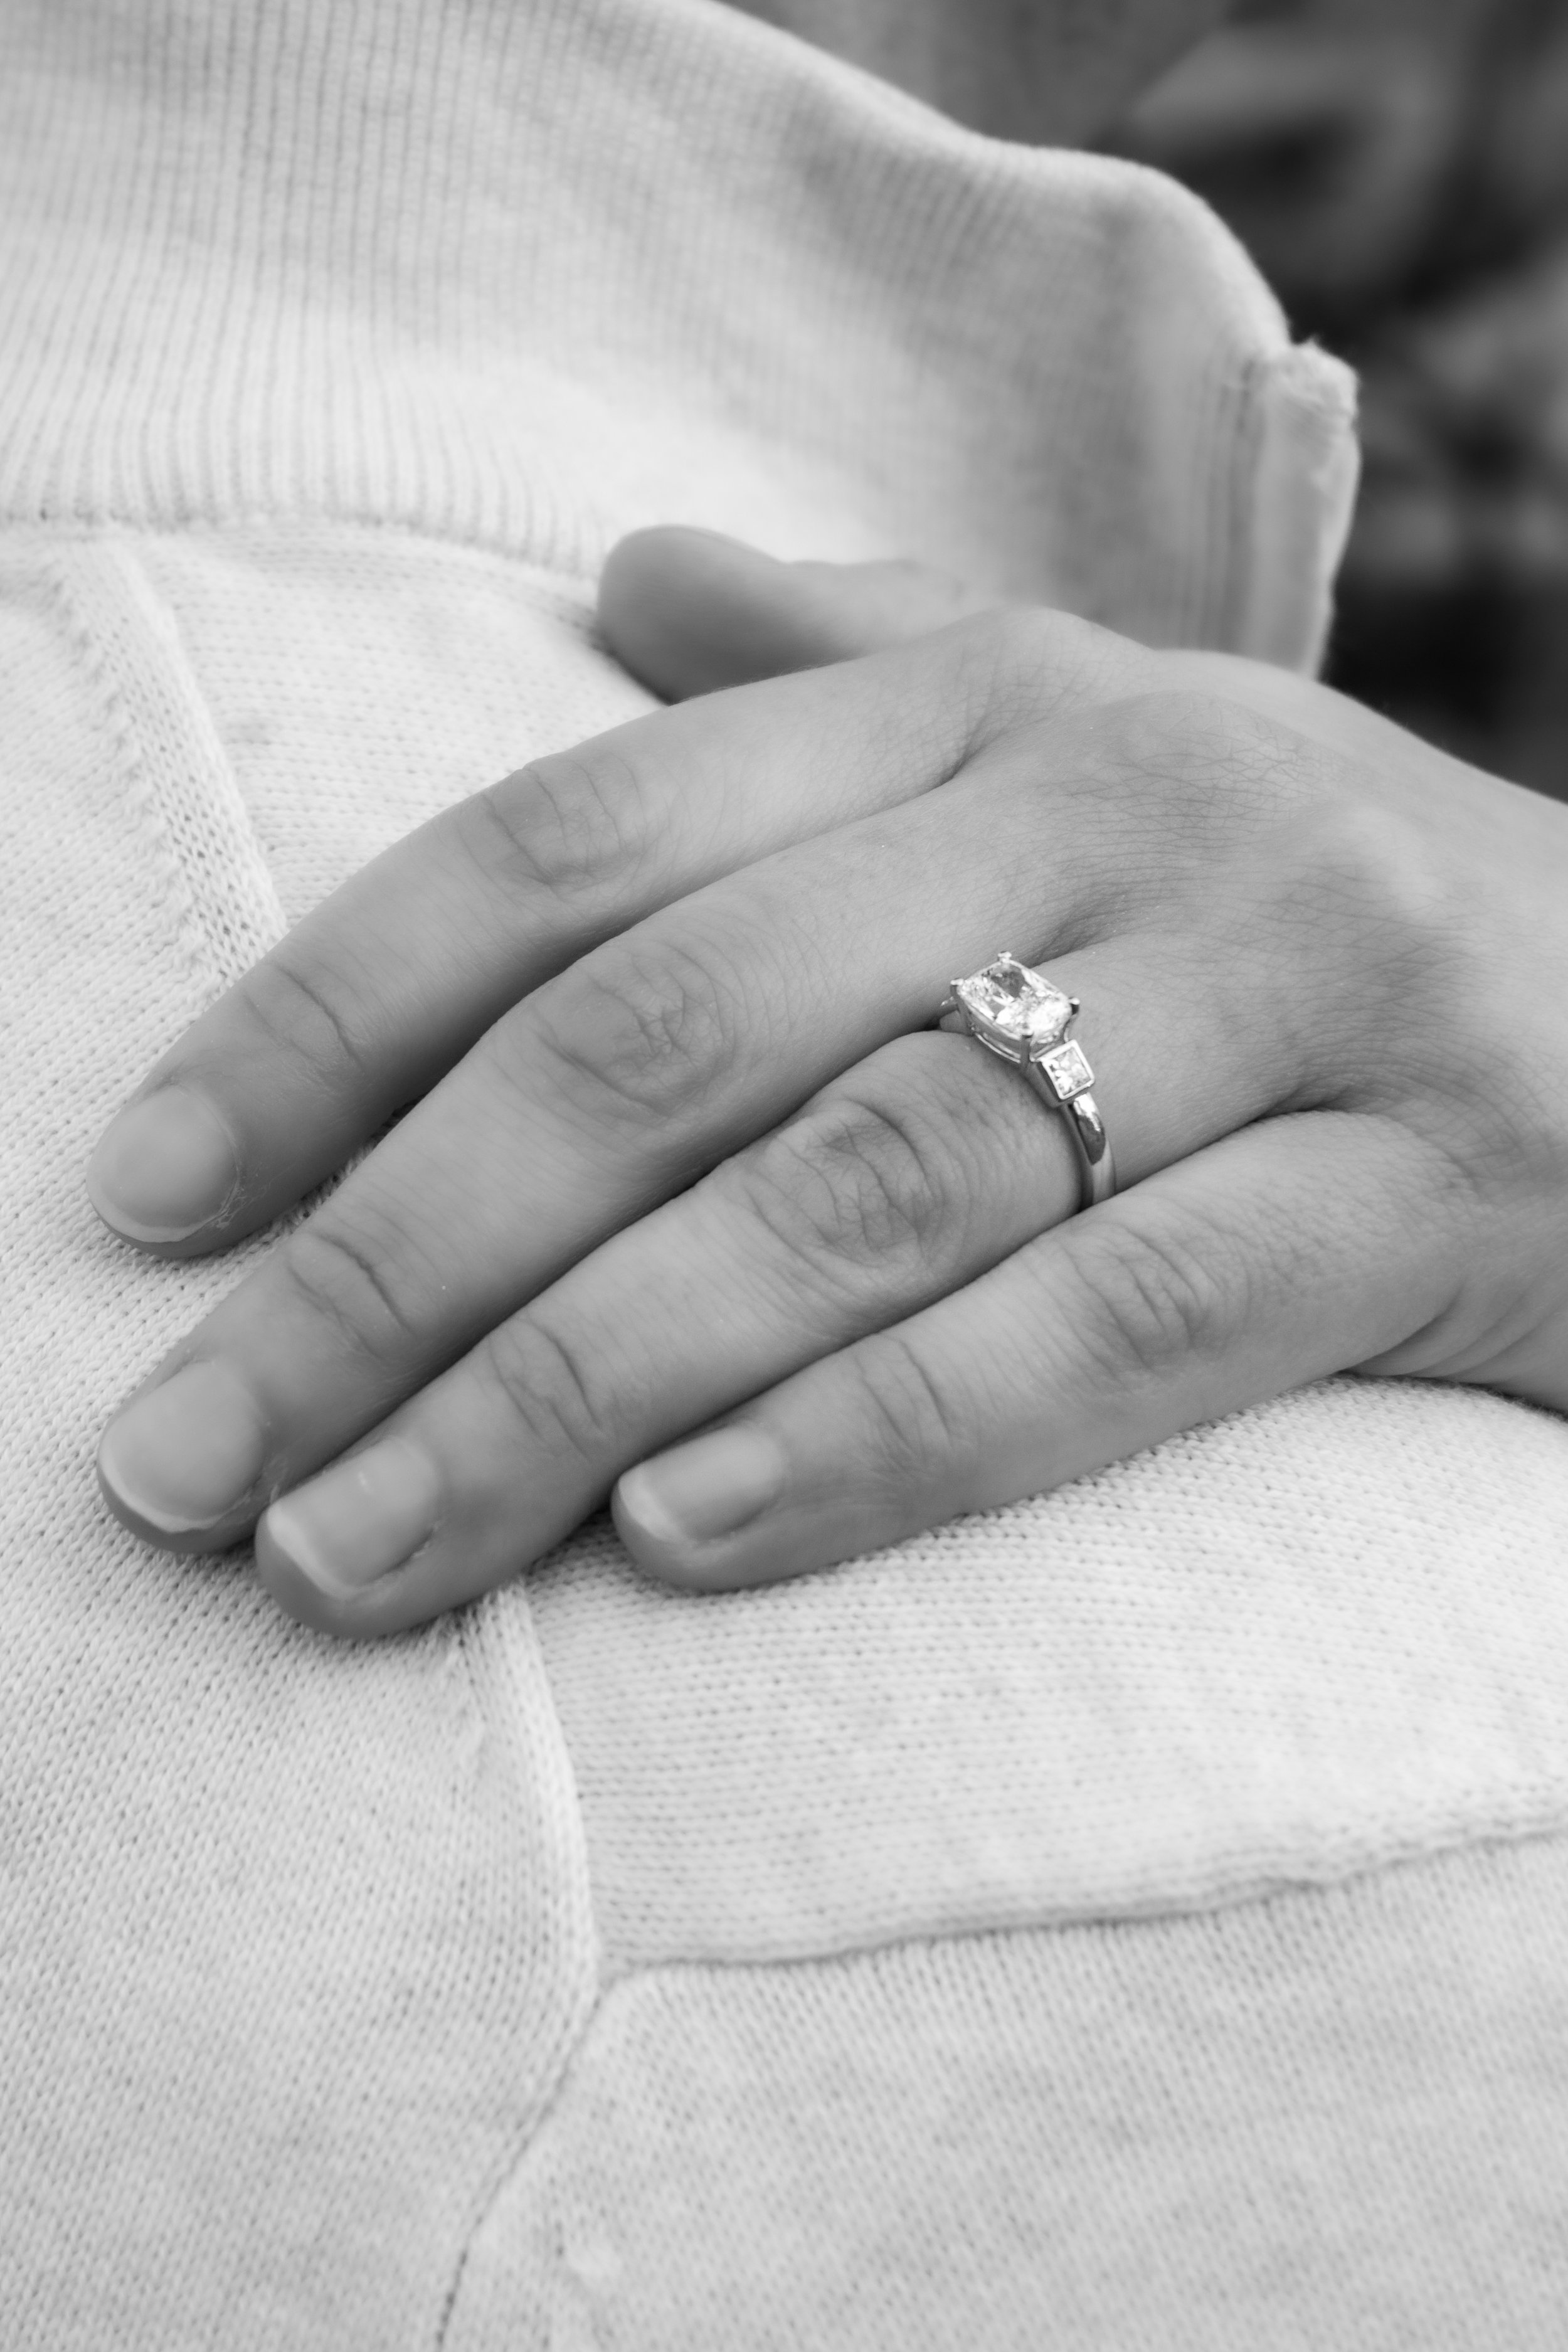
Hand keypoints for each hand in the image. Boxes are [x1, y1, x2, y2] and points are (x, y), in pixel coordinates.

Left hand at [88, 530, 1567, 1636]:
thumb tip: (619, 587)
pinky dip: (888, 1434)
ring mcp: (1285, 993)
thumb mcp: (1091, 740)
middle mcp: (1117, 813)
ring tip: (362, 1552)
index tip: (153, 1200)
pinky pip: (1124, 1324)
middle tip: (191, 1462)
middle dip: (398, 1261)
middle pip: (676, 1034)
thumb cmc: (1298, 909)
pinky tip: (682, 1541)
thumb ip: (854, 658)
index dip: (331, 1019)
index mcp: (988, 704)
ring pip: (866, 1191)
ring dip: (574, 1390)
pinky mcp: (1431, 1194)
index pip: (582, 847)